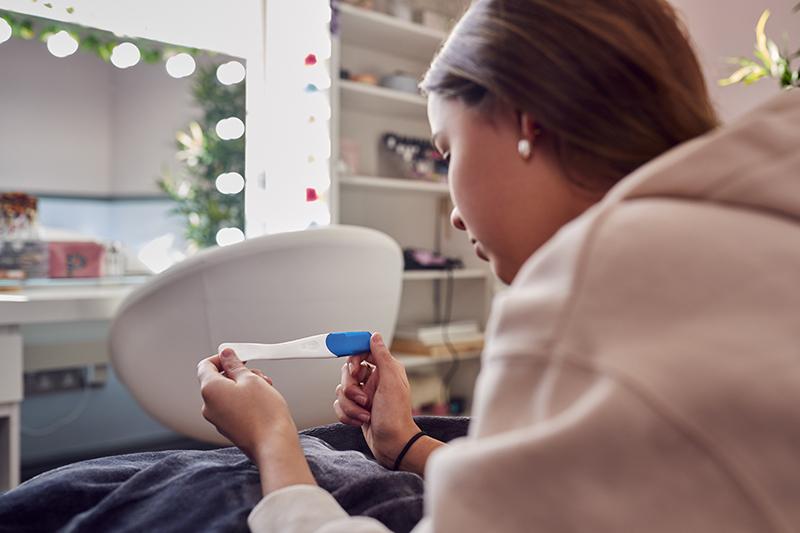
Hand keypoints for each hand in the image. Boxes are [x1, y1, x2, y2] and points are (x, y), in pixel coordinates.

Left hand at [197, 348, 296, 462]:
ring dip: (244, 386)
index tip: (236, 356)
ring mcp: (218, 419)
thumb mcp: (251, 379)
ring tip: (264, 388)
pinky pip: (232, 407)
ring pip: (227, 393)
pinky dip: (245, 400)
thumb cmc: (264, 414)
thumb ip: (235, 365)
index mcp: (210, 390)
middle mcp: (209, 406)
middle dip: (237, 373)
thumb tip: (227, 355)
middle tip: (257, 374)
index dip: (221, 358)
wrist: (273, 444)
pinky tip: (262, 401)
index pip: (205, 365)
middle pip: (218, 379)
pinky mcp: (229, 428)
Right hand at [334, 333, 421, 467]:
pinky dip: (347, 415)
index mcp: (385, 370)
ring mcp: (364, 395)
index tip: (354, 370)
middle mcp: (373, 380)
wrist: (393, 445)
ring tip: (365, 414)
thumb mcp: (391, 383)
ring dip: (350, 405)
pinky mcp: (356, 408)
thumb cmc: (396, 417)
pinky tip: (360, 421)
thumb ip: (382, 357)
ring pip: (341, 391)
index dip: (355, 359)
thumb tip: (375, 336)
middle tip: (363, 399)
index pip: (363, 353)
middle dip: (350, 389)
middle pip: (347, 373)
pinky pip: (339, 405)